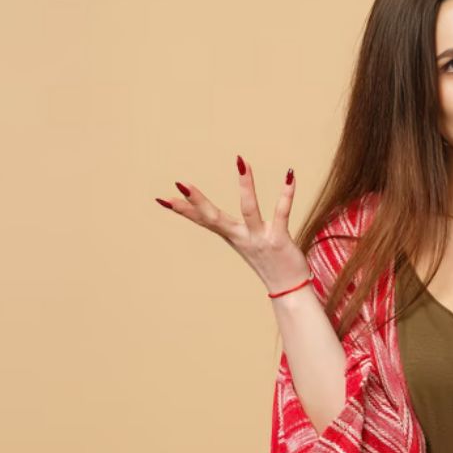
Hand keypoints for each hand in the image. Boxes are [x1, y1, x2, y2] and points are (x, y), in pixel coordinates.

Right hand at [156, 156, 309, 295]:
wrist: (289, 290)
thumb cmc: (268, 262)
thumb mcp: (244, 243)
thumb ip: (231, 228)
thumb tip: (215, 217)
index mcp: (232, 236)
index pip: (203, 220)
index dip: (183, 210)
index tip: (163, 198)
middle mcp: (241, 237)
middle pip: (214, 218)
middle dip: (197, 201)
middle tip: (181, 183)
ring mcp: (259, 239)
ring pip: (249, 210)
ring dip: (245, 185)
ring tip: (241, 162)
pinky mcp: (279, 240)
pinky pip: (282, 213)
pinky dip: (287, 193)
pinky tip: (290, 175)